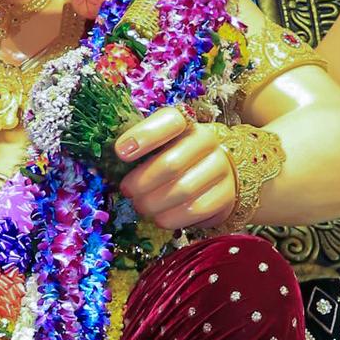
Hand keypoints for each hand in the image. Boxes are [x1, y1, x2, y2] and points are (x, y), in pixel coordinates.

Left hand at [115, 106, 238, 231]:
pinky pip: (195, 210)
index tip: (121, 152)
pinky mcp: (226, 194)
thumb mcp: (162, 145)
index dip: (145, 135)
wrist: (219, 174)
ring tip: (141, 206)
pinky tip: (160, 218)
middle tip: (128, 191)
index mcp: (188, 124)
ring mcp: (221, 168)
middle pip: (171, 164)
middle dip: (142, 183)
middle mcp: (208, 142)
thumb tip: (113, 163)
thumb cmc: (178, 157)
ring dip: (154, 203)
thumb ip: (142, 149)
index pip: (171, 121)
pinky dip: (171, 218)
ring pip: (182, 191)